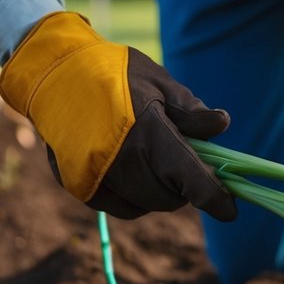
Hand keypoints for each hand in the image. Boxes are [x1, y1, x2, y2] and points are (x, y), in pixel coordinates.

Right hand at [0, 12, 236, 220]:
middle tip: (183, 164)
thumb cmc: (114, 74)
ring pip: (146, 205)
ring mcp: (97, 177)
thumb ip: (190, 110)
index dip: (215, 198)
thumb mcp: (159, 82)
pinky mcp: (79, 186)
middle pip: (170, 198)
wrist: (53, 74)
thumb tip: (222, 125)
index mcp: (150, 133)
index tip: (230, 209)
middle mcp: (123, 162)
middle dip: (184, 187)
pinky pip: (120, 207)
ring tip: (155, 162)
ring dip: (160, 192)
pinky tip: (132, 171)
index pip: (192, 180)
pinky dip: (134, 197)